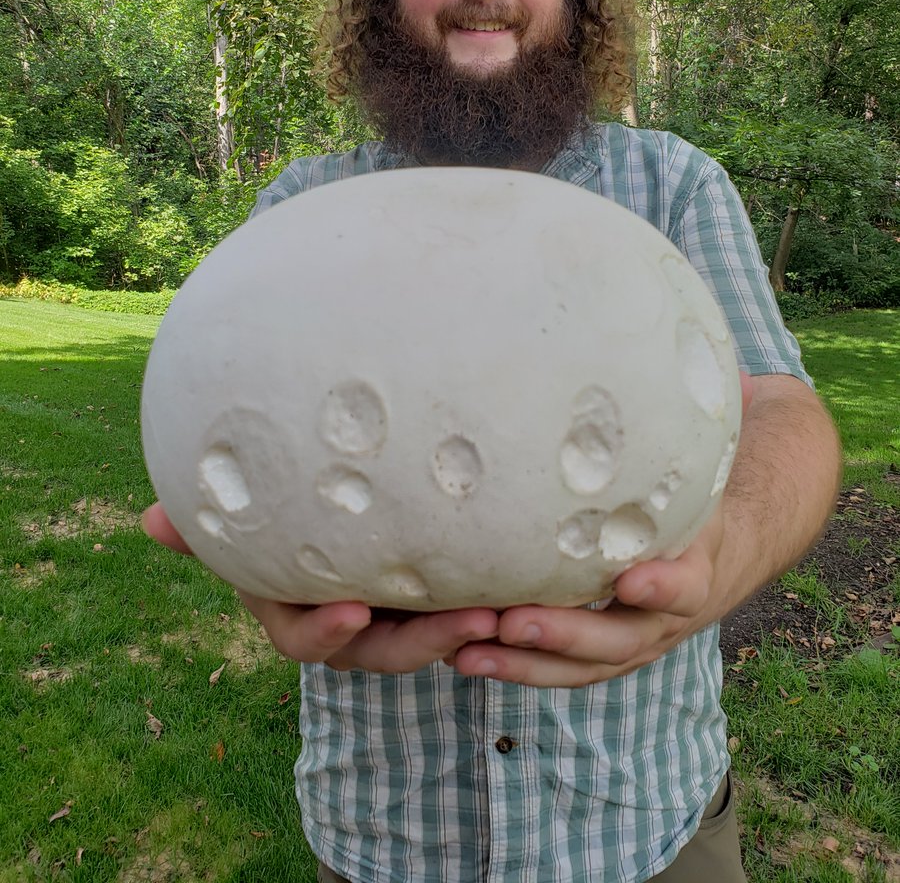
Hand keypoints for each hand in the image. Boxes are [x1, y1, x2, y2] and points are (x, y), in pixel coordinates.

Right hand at [141, 501, 498, 672]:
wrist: (347, 518)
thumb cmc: (291, 521)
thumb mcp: (257, 524)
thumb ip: (213, 527)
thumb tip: (149, 517)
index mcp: (304, 610)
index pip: (307, 640)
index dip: (325, 630)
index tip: (352, 610)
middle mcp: (353, 623)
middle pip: (386, 650)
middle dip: (427, 639)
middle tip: (472, 619)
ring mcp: (399, 616)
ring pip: (435, 638)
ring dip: (471, 629)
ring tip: (511, 608)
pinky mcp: (439, 599)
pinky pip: (466, 613)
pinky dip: (496, 606)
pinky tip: (530, 588)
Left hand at [449, 373, 755, 687]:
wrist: (718, 550)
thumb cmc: (690, 493)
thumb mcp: (697, 467)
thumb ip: (682, 433)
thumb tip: (696, 362)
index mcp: (696, 568)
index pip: (687, 582)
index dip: (663, 584)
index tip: (631, 579)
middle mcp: (664, 614)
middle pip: (621, 639)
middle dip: (567, 634)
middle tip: (515, 622)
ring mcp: (632, 638)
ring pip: (583, 665)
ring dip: (526, 662)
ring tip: (469, 653)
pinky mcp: (600, 649)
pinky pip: (559, 666)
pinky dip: (516, 664)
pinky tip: (463, 653)